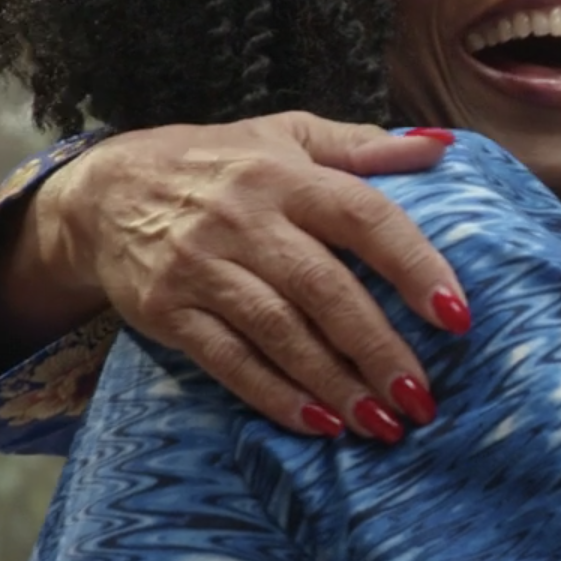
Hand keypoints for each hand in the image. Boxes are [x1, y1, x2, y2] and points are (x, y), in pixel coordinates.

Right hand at [36, 113, 464, 439]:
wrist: (103, 190)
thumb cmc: (218, 163)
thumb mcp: (286, 135)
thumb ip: (364, 146)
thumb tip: (443, 147)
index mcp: (286, 176)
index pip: (364, 218)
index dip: (415, 266)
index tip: (457, 316)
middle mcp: (243, 220)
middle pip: (324, 288)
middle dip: (378, 348)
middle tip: (423, 397)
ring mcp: (200, 267)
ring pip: (278, 332)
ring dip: (334, 384)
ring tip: (383, 422)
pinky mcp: (165, 310)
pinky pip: (228, 360)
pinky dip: (275, 396)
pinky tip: (319, 425)